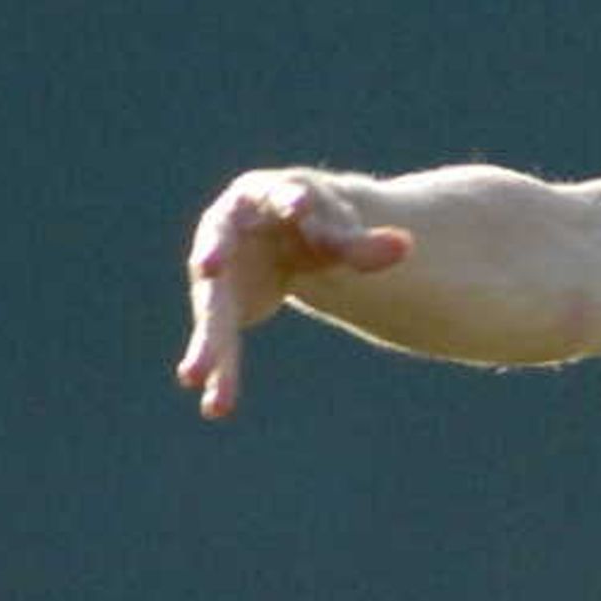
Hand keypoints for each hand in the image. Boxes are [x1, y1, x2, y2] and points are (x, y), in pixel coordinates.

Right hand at [175, 167, 413, 419]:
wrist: (278, 237)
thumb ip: (362, 245)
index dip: (289, 201)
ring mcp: (215, 274)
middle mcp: (226, 231)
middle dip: (213, 257)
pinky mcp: (216, 308)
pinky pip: (217, 342)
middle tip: (208, 266)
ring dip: (207, 343)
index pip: (278, 195)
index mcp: (263, 197)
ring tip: (194, 377)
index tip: (299, 208)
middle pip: (220, 246)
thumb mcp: (335, 234)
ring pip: (211, 309)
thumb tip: (407, 248)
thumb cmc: (308, 226)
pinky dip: (220, 372)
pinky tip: (216, 405)